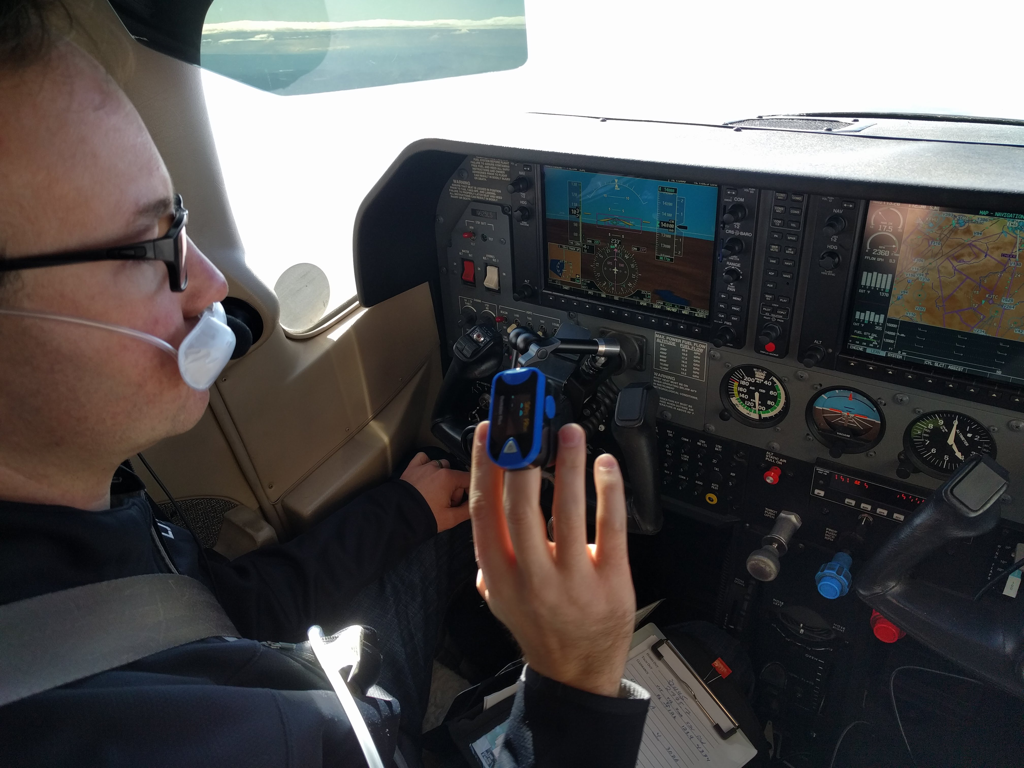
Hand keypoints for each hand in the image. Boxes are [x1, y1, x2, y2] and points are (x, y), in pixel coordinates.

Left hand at [400, 453, 470, 531]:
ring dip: (442, 477)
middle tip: (447, 504)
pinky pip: (423, 458)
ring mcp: (423, 466)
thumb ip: (468, 510)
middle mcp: (437, 468)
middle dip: (455, 488)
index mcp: (449, 478)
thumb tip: (475, 504)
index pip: (469, 479)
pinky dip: (427, 464)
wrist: (398, 517)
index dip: (470, 491)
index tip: (465, 502)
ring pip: (441, 465)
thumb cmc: (424, 517)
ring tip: (436, 493)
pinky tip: (427, 476)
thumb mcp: (451, 519)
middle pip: (455, 474)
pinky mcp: (412, 468)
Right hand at [469, 422, 635, 697]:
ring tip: (569, 432)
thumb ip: (489, 555)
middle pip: (521, 506)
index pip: (484, 512)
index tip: (492, 432)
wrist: (577, 673)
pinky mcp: (611, 579)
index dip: (484, 467)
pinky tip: (605, 465)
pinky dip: (609, 490)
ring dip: (568, 463)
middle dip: (522, 458)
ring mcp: (574, 579)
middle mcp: (532, 577)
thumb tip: (488, 501)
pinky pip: (611, 527)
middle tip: (528, 424)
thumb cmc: (539, 628)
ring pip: (568, 511)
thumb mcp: (499, 597)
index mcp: (499, 576)